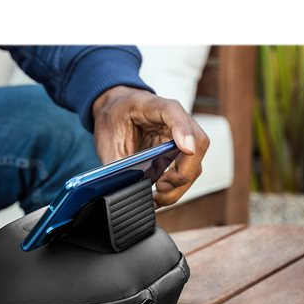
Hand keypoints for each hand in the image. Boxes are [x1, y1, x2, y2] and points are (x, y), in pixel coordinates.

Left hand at [92, 86, 209, 206]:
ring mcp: (181, 135)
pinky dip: (177, 186)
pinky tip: (160, 195)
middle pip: (197, 144)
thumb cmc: (113, 118)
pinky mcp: (179, 150)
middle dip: (183, 172)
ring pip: (195, 162)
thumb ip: (116, 161)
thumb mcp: (107, 138)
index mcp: (154, 106)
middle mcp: (175, 119)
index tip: (187, 149)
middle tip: (161, 187)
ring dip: (180, 184)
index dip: (184, 131)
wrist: (115, 111)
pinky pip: (187, 170)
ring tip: (158, 197)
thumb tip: (123, 187)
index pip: (175, 113)